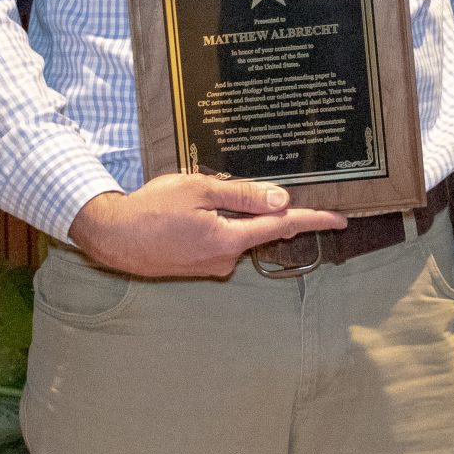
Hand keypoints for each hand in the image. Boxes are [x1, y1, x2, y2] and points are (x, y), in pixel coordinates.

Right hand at [67, 173, 347, 278]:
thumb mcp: (199, 189)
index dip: (315, 220)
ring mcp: (210, 266)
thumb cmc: (151, 208)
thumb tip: (282, 200)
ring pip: (235, 234)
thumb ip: (242, 195)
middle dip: (256, 208)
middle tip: (227, 186)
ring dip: (227, 216)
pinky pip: (218, 242)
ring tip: (190, 200)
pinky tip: (185, 214)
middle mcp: (225, 259)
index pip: (283, 227)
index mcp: (229, 239)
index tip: (342, 219)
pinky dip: (213, 226)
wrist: (112, 237)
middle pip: (258, 229)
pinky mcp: (197, 267)